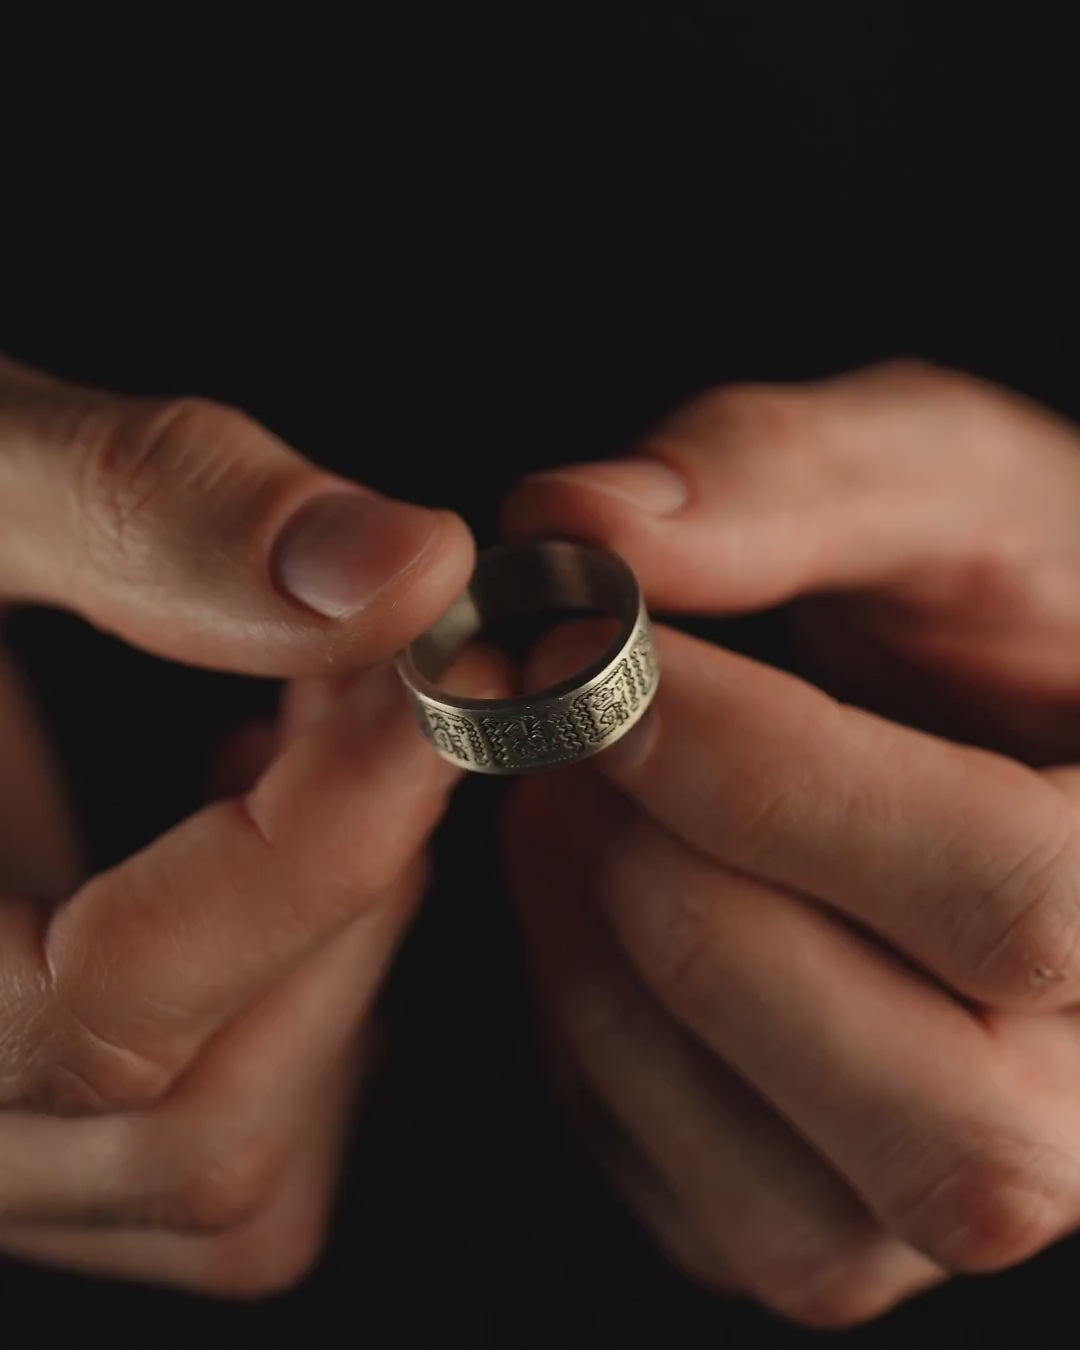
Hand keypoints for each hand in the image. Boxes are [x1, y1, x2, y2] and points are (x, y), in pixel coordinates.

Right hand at [0, 356, 477, 1295]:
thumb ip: (150, 509)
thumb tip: (403, 570)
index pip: (103, 1017)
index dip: (310, 854)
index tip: (433, 686)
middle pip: (202, 1128)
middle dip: (346, 892)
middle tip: (389, 685)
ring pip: (235, 1167)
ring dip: (339, 940)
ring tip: (321, 744)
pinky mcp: (44, 1110)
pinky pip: (222, 1151)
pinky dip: (303, 1000)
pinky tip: (257, 825)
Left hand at [502, 361, 1079, 1327]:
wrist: (987, 713)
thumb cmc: (995, 592)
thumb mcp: (929, 480)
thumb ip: (778, 478)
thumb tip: (569, 521)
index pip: (1007, 893)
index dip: (764, 774)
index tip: (593, 658)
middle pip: (925, 1107)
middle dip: (687, 895)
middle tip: (569, 739)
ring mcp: (968, 1188)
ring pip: (794, 1207)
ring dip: (615, 979)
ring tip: (560, 803)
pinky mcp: (833, 1229)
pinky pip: (693, 1205)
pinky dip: (595, 1048)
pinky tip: (587, 899)